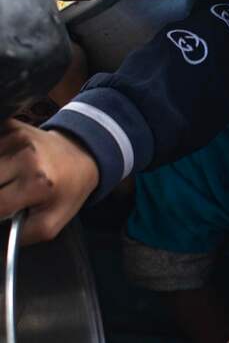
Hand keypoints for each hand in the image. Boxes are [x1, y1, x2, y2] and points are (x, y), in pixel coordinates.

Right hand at [0, 121, 98, 244]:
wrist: (82, 154)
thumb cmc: (66, 190)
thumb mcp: (54, 222)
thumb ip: (22, 235)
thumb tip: (0, 240)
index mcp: (39, 183)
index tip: (4, 211)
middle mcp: (27, 157)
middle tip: (8, 197)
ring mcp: (16, 138)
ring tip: (8, 183)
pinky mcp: (9, 126)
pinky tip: (5, 168)